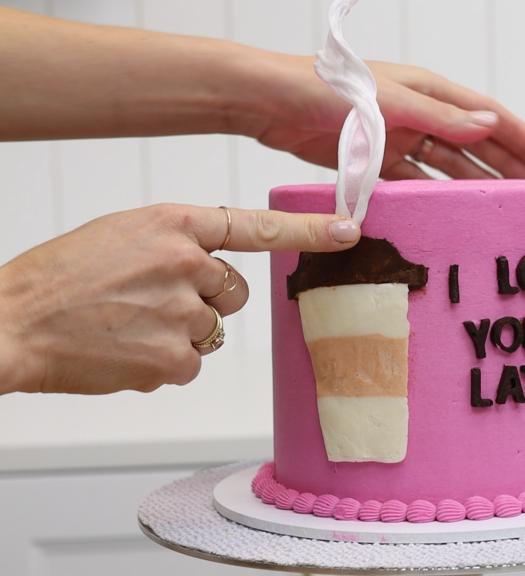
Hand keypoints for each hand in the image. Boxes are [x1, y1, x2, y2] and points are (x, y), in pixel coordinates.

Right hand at [0, 204, 360, 394]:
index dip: (308, 229)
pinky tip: (125, 350)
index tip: (349, 230)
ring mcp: (182, 311)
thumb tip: (214, 267)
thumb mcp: (122, 235)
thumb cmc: (60, 278)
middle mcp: (185, 263)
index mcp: (172, 223)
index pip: (255, 225)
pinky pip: (193, 362)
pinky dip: (164, 362)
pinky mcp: (175, 357)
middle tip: (151, 301)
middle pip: (235, 290)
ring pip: (211, 328)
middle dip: (205, 299)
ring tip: (128, 324)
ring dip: (180, 332)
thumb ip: (177, 243)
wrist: (13, 322)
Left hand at [244, 56, 524, 179]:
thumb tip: (490, 123)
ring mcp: (395, 137)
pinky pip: (412, 181)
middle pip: (470, 144)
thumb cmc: (325, 88)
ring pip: (444, 165)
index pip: (483, 114)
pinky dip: (431, 196)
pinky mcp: (372, 160)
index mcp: (426, 90)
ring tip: (498, 205)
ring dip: (471, 183)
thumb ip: (439, 117)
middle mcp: (416, 113)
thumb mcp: (390, 102)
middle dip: (502, 165)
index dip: (515, 133)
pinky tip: (449, 212)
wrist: (270, 102)